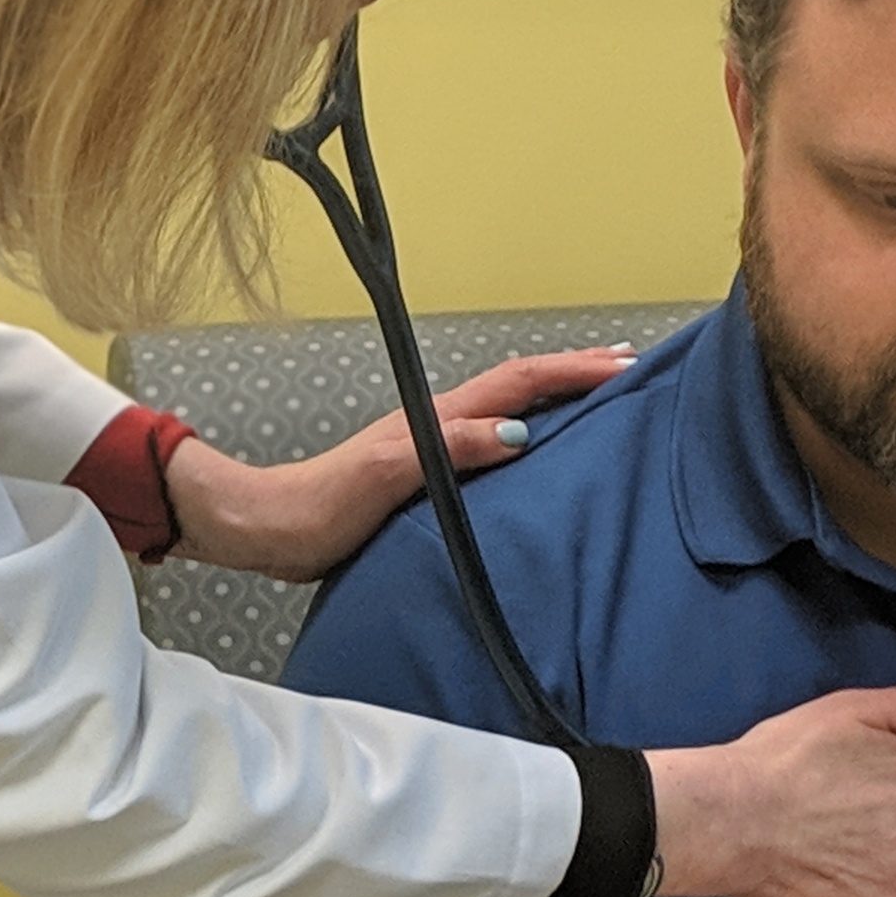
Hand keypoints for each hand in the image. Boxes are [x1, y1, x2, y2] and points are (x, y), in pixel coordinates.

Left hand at [155, 350, 632, 582]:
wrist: (266, 530)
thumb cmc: (317, 509)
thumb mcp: (386, 476)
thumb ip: (449, 450)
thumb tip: (517, 430)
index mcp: (437, 419)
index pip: (520, 383)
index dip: (572, 370)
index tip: (623, 366)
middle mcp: (440, 425)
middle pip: (521, 385)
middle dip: (576, 370)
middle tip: (629, 366)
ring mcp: (432, 448)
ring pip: (509, 409)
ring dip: (556, 396)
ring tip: (600, 394)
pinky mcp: (424, 478)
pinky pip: (491, 442)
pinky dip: (529, 431)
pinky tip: (539, 449)